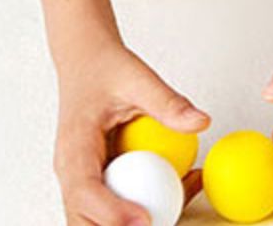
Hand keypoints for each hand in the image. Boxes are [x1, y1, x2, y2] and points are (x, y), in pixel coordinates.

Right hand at [53, 43, 208, 224]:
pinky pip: (113, 210)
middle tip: (160, 220)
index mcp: (75, 146)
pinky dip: (143, 210)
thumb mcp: (137, 78)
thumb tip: (200, 122)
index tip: (145, 219)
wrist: (86, 62)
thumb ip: (167, 101)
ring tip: (180, 198)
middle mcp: (72, 171)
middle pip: (81, 220)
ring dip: (130, 224)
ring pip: (94, 222)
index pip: (84, 190)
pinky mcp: (96, 183)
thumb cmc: (104, 68)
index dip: (112, 212)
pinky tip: (183, 186)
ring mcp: (81, 180)